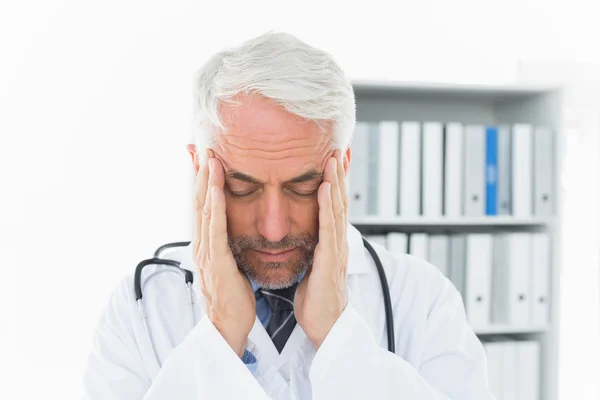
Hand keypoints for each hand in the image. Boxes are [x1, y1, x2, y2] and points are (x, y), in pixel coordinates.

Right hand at [192, 150, 255, 357]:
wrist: (228, 325)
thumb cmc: (232, 295)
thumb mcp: (229, 262)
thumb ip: (227, 243)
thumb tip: (232, 227)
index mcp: (206, 243)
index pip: (203, 204)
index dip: (202, 179)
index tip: (205, 156)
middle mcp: (201, 243)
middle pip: (198, 200)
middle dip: (200, 173)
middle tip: (202, 146)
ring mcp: (205, 251)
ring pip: (203, 209)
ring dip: (204, 181)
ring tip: (207, 156)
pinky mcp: (215, 260)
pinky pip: (214, 228)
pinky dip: (212, 205)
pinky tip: (214, 187)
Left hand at [294, 150, 348, 349]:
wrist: (325, 326)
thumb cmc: (317, 299)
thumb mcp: (314, 267)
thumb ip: (314, 249)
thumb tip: (306, 236)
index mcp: (331, 243)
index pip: (334, 206)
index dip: (334, 182)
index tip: (332, 160)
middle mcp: (337, 241)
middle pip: (340, 201)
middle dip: (339, 174)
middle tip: (338, 148)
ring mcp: (336, 249)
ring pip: (337, 208)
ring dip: (336, 181)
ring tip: (334, 158)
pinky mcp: (330, 259)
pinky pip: (329, 227)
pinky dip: (328, 205)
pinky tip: (326, 187)